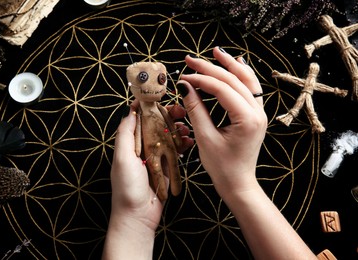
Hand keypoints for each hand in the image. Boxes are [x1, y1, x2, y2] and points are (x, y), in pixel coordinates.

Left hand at [102, 100, 192, 259]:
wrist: (138, 217)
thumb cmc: (127, 189)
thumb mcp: (122, 159)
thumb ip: (125, 135)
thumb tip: (130, 111)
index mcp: (129, 144)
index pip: (139, 119)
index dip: (148, 106)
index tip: (160, 95)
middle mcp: (142, 148)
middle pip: (156, 125)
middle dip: (168, 116)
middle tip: (180, 110)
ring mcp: (155, 157)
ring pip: (168, 136)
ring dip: (177, 129)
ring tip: (187, 126)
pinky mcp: (166, 167)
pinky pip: (176, 151)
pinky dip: (183, 144)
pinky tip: (190, 140)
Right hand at [179, 47, 267, 196]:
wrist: (238, 183)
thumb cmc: (222, 167)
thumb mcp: (205, 138)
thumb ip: (196, 110)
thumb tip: (185, 86)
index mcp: (247, 119)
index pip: (222, 89)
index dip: (201, 80)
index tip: (183, 76)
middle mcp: (258, 112)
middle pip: (234, 81)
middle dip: (211, 68)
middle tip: (190, 59)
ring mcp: (259, 113)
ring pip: (246, 80)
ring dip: (230, 65)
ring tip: (216, 52)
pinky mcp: (255, 115)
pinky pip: (251, 89)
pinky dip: (242, 75)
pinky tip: (236, 64)